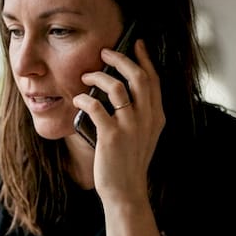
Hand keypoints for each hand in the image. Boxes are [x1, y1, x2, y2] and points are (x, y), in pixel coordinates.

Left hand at [73, 39, 164, 202]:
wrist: (126, 192)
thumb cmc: (129, 163)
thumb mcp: (143, 136)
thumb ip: (140, 114)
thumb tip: (121, 88)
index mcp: (157, 116)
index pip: (153, 79)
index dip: (144, 58)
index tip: (136, 44)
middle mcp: (147, 118)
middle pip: (137, 76)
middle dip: (120, 59)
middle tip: (104, 52)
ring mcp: (130, 126)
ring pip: (117, 87)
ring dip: (98, 76)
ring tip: (86, 76)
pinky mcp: (111, 136)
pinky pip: (96, 107)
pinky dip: (84, 98)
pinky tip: (78, 99)